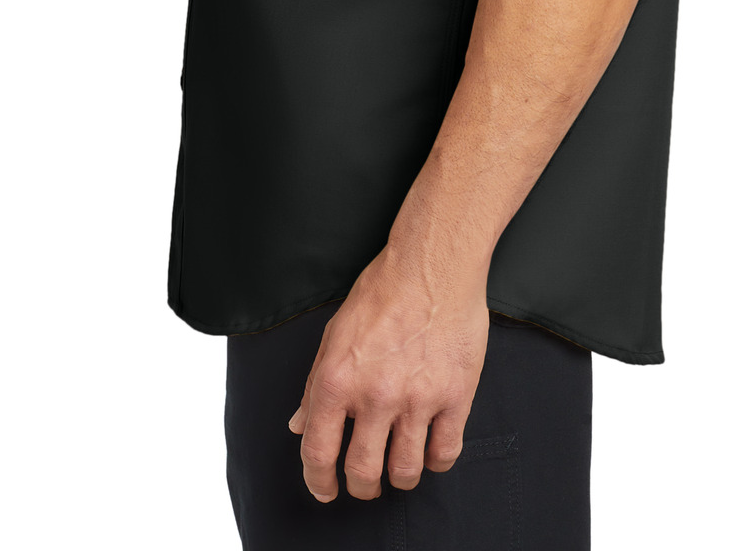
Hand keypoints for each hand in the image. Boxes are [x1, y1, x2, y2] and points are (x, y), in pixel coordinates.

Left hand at [286, 244, 490, 501]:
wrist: (432, 265)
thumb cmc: (382, 291)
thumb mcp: (334, 334)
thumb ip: (315, 385)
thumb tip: (300, 426)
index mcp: (337, 379)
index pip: (318, 452)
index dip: (318, 481)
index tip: (325, 490)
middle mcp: (375, 395)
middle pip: (363, 473)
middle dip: (362, 488)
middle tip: (367, 484)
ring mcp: (417, 398)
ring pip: (406, 471)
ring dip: (399, 478)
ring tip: (399, 468)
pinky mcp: (454, 395)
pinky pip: (445, 452)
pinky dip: (436, 461)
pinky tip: (430, 450)